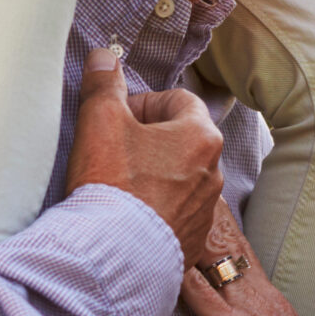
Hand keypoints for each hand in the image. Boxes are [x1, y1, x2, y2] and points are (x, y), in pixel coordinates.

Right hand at [65, 45, 224, 262]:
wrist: (114, 258)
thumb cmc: (112, 185)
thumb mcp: (101, 121)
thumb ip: (104, 84)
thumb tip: (104, 57)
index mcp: (201, 136)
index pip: (178, 100)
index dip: (144, 103)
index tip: (118, 119)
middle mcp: (214, 171)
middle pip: (181, 138)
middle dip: (148, 139)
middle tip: (113, 150)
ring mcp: (206, 209)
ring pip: (180, 176)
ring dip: (154, 173)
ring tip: (119, 186)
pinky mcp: (193, 240)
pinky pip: (177, 212)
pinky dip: (156, 208)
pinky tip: (128, 215)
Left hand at [180, 205, 314, 315]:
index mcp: (272, 307)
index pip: (246, 260)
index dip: (228, 233)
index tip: (216, 208)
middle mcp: (261, 299)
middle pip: (232, 248)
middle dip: (214, 218)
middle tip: (199, 186)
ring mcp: (247, 312)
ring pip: (218, 260)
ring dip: (197, 233)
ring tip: (177, 202)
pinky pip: (203, 297)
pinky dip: (184, 276)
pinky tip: (168, 258)